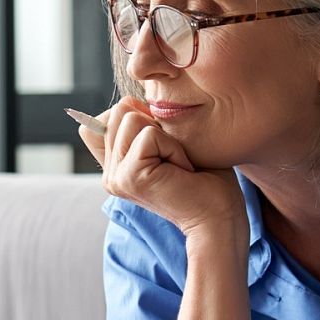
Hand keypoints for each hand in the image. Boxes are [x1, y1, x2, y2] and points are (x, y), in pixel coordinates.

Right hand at [73, 97, 244, 237]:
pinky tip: (182, 171)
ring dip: (166, 136)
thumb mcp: (168, 144)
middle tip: (174, 158)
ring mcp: (116, 177)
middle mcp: (110, 174)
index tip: (163, 149)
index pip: (101, 120)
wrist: (219, 217)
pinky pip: (149, 134)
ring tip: (178, 165)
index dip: (136, 118)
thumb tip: (129, 102)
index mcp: (115, 168)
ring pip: (131, 117)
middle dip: (155, 125)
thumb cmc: (204, 180)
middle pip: (119, 111)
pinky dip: (173, 147)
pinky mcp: (129, 176)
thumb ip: (142, 126)